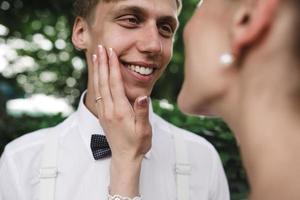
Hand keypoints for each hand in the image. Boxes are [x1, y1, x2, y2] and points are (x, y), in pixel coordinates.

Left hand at [92, 45, 151, 196]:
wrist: (125, 157)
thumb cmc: (137, 143)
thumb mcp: (144, 130)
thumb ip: (142, 112)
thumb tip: (143, 97)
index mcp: (120, 111)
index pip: (115, 84)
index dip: (113, 67)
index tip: (111, 52)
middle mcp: (109, 110)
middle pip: (104, 82)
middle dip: (102, 63)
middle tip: (100, 48)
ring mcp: (104, 112)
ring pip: (99, 87)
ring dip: (97, 70)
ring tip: (96, 57)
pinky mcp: (103, 115)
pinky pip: (98, 93)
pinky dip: (97, 81)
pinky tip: (97, 75)